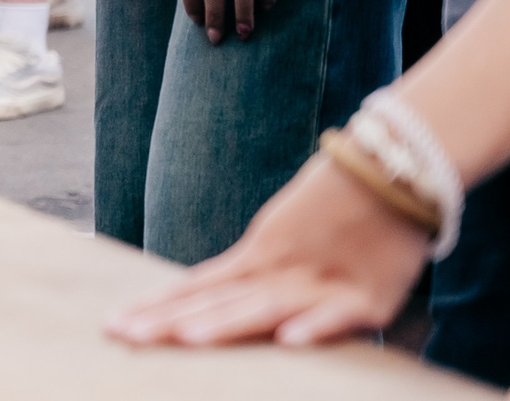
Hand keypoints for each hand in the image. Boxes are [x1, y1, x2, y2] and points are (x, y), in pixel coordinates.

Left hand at [106, 153, 427, 347]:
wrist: (395, 167)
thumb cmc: (341, 205)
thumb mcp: (284, 237)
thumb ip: (253, 273)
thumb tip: (208, 297)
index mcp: (258, 255)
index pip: (197, 287)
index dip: (158, 306)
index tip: (113, 323)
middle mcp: (279, 270)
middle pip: (217, 302)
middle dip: (169, 322)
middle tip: (122, 335)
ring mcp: (320, 283)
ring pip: (265, 308)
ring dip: (227, 325)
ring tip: (187, 340)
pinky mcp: (366, 297)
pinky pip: (338, 315)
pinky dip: (316, 327)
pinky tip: (290, 341)